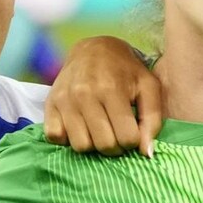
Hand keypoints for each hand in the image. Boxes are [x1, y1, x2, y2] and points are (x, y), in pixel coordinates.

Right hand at [43, 36, 163, 156]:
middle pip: (104, 145)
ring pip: (80, 146)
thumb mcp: (148, 86)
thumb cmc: (125, 70)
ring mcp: (64, 100)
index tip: (132, 132)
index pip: (126, 137)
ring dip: (93, 144)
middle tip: (116, 133)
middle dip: (115, 146)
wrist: (91, 49)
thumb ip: (152, 119)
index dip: (133, 141)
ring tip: (99, 131)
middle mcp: (84, 95)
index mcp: (111, 89)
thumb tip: (147, 153)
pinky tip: (80, 127)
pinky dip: (68, 138)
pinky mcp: (49, 104)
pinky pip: (56, 137)